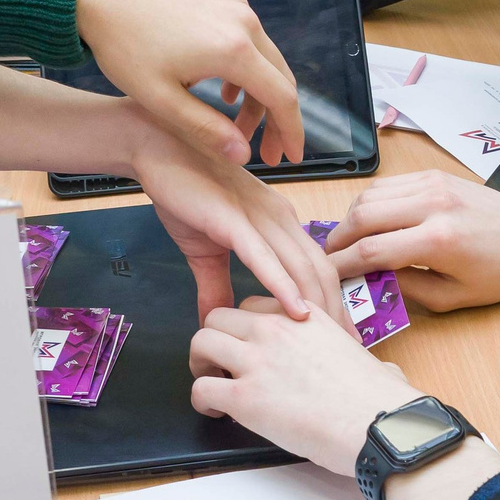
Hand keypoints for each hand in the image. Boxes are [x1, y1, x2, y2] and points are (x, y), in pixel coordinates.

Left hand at [77, 0, 302, 166]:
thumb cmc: (123, 46)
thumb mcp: (160, 99)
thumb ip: (205, 129)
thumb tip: (243, 155)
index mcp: (234, 49)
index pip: (283, 98)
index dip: (291, 132)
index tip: (290, 159)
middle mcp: (244, 20)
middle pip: (280, 76)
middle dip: (277, 118)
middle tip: (266, 151)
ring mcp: (234, 2)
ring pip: (264, 55)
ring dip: (257, 92)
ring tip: (235, 123)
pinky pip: (247, 34)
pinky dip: (245, 65)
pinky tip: (223, 86)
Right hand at [128, 118, 344, 324]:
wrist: (156, 146)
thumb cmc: (183, 191)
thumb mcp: (204, 251)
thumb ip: (216, 285)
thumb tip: (213, 323)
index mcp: (279, 222)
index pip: (317, 268)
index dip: (332, 304)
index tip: (339, 339)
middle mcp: (279, 216)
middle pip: (319, 271)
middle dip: (334, 313)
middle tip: (342, 352)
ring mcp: (259, 215)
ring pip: (300, 266)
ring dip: (316, 306)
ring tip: (326, 344)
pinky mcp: (233, 217)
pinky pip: (264, 255)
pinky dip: (283, 285)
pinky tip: (294, 311)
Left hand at [188, 298, 423, 475]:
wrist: (379, 424)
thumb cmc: (378, 399)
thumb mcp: (366, 359)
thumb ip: (362, 360)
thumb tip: (386, 373)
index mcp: (303, 315)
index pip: (254, 304)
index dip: (246, 328)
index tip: (250, 347)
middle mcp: (275, 329)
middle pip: (219, 317)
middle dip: (215, 339)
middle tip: (222, 364)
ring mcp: (257, 361)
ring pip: (201, 343)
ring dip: (201, 363)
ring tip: (212, 383)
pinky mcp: (244, 397)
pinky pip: (201, 388)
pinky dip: (201, 401)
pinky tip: (216, 411)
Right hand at [324, 172, 499, 309]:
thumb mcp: (453, 297)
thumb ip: (406, 288)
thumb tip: (369, 279)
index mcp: (438, 240)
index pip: (371, 250)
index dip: (341, 265)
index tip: (327, 276)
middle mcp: (431, 205)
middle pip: (362, 216)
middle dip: (338, 238)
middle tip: (330, 257)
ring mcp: (432, 184)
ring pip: (370, 194)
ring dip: (350, 218)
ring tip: (346, 240)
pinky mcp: (433, 175)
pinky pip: (388, 184)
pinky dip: (370, 202)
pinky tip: (369, 220)